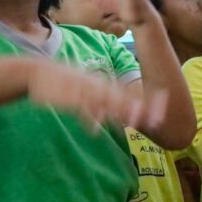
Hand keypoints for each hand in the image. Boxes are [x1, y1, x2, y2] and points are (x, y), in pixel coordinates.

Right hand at [27, 60, 166, 131]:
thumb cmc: (64, 86)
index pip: (129, 94)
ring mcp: (83, 91)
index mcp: (103, 87)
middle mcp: (97, 87)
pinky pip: (80, 107)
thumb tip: (112, 123)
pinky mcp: (67, 97)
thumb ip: (99, 109)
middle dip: (139, 109)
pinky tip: (97, 128)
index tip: (165, 108)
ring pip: (104, 102)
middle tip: (157, 119)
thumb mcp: (85, 93)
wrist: (36, 73)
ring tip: (135, 119)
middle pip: (122, 100)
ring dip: (119, 111)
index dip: (147, 101)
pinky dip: (88, 116)